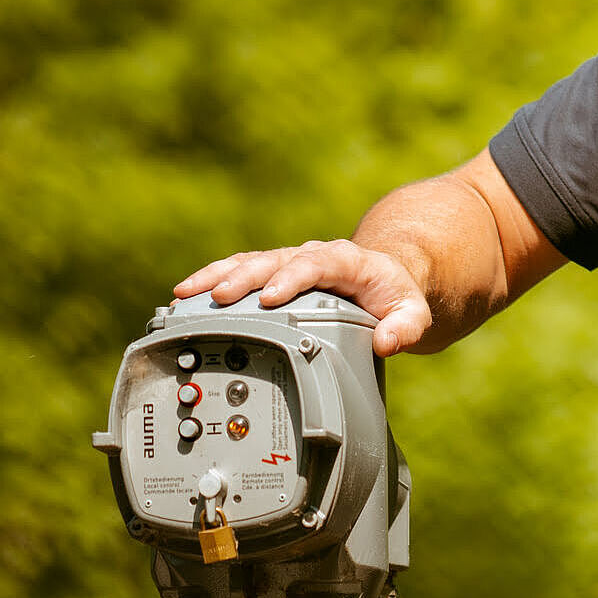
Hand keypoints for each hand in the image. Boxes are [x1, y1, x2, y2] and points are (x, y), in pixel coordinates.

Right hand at [173, 239, 433, 356]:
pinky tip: (186, 295)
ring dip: (218, 277)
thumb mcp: (411, 311)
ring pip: (248, 263)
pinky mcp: (272, 273)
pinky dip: (212, 281)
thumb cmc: (393, 295)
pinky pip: (238, 271)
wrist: (384, 276)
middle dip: (244, 279)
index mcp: (345, 261)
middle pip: (273, 261)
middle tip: (219, 297)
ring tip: (187, 293)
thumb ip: (406, 326)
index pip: (315, 264)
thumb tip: (388, 342)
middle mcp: (312, 256)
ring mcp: (288, 263)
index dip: (292, 279)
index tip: (271, 297)